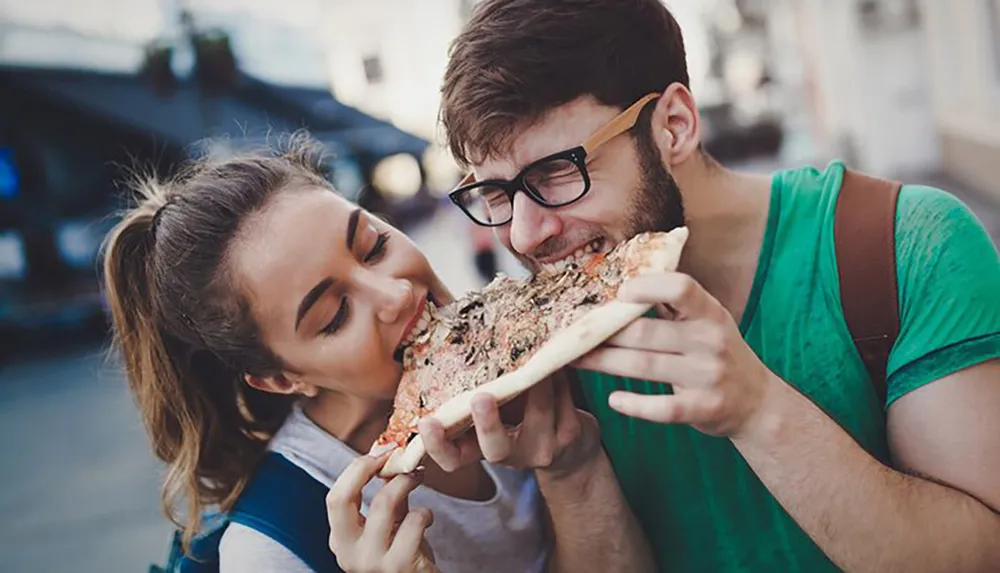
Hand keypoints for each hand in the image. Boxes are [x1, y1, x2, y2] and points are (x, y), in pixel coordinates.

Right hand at [326, 454, 437, 572]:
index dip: (356, 469)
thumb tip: (389, 459)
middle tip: (391, 456)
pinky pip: (413, 522)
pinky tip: (427, 517)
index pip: (335, 497)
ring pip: (383, 503)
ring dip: (405, 482)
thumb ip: (387, 498)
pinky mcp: (399, 566)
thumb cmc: (406, 557)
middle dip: (366, 468)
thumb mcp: (389, 527)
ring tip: (417, 478)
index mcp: (341, 540)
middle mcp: (349, 553)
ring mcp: (371, 561)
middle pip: (342, 498)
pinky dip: (425, 512)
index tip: (379, 454)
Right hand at [418, 370, 601, 477]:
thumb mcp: (492, 412)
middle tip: (480, 398)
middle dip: (488, 423)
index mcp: (481, 449)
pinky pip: (562, 398)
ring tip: (534, 352)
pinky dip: (557, 375)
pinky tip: (555, 359)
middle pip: (496, 449)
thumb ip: (473, 393)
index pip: (452, 459)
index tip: (426, 422)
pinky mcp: (569, 434)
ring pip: (538, 411)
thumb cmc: (518, 420)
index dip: (436, 445)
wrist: (570, 450)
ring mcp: (542, 448)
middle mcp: (510, 456)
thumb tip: (452, 345)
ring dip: (536, 379)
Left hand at [574, 272, 778, 437]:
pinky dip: (634, 404)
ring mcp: (707, 376)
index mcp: (711, 312)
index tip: (618, 292)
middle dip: (605, 333)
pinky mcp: (702, 408)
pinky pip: (661, 408)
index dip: (646, 287)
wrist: (756, 401)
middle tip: (575, 333)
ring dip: (604, 362)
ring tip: (577, 359)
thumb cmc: (718, 352)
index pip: (681, 287)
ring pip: (643, 366)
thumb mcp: (707, 320)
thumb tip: (621, 283)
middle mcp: (711, 340)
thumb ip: (673, 304)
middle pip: (645, 332)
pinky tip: (614, 399)